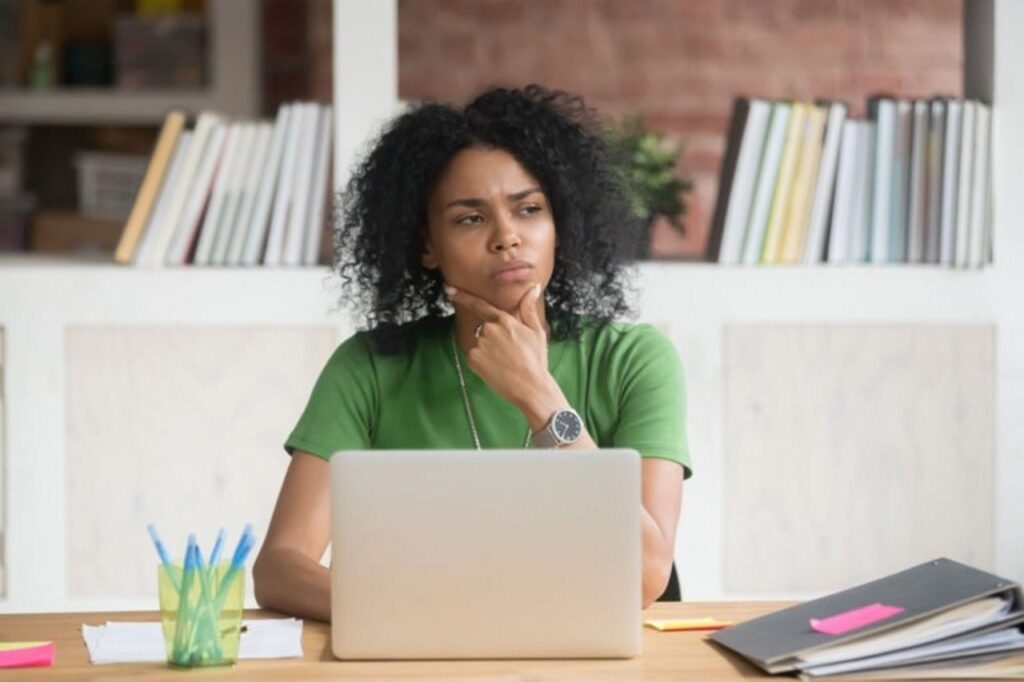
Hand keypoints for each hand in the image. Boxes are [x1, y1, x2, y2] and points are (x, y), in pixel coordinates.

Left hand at [445, 284, 564, 422]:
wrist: (530, 387)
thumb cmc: (536, 360)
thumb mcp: (537, 332)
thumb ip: (528, 308)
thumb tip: (533, 288)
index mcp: (505, 321)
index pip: (480, 305)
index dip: (463, 297)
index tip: (449, 290)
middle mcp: (489, 330)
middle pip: (485, 329)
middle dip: (494, 338)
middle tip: (510, 353)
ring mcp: (480, 345)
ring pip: (480, 343)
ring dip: (489, 351)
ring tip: (506, 362)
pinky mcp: (473, 359)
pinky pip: (475, 356)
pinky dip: (483, 362)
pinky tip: (497, 369)